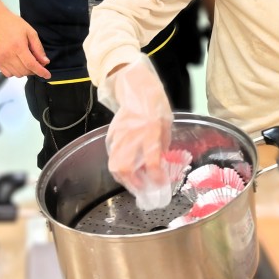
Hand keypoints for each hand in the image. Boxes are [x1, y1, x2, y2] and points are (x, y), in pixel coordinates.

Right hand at [0, 7, 50, 78]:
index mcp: (18, 46)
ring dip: (25, 71)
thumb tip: (44, 61)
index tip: (47, 75)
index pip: (31, 65)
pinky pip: (8, 74)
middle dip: (34, 70)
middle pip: (25, 71)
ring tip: (26, 60)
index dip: (41, 72)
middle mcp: (7, 54)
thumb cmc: (12, 24)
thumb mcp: (31, 33)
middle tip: (37, 62)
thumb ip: (38, 49)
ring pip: (17, 75)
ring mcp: (0, 59)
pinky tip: (17, 63)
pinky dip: (15, 71)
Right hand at [104, 55, 173, 209]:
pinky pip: (112, 155)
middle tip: (143, 189)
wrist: (137, 89)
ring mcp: (119, 136)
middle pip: (125, 168)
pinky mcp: (111, 134)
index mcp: (150, 132)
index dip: (156, 177)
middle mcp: (133, 136)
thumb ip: (162, 144)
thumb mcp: (166, 124)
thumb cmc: (155, 104)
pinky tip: (127, 168)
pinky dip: (119, 165)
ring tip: (134, 183)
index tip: (160, 184)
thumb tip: (159, 162)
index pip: (152, 161)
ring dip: (124, 178)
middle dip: (134, 183)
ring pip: (114, 164)